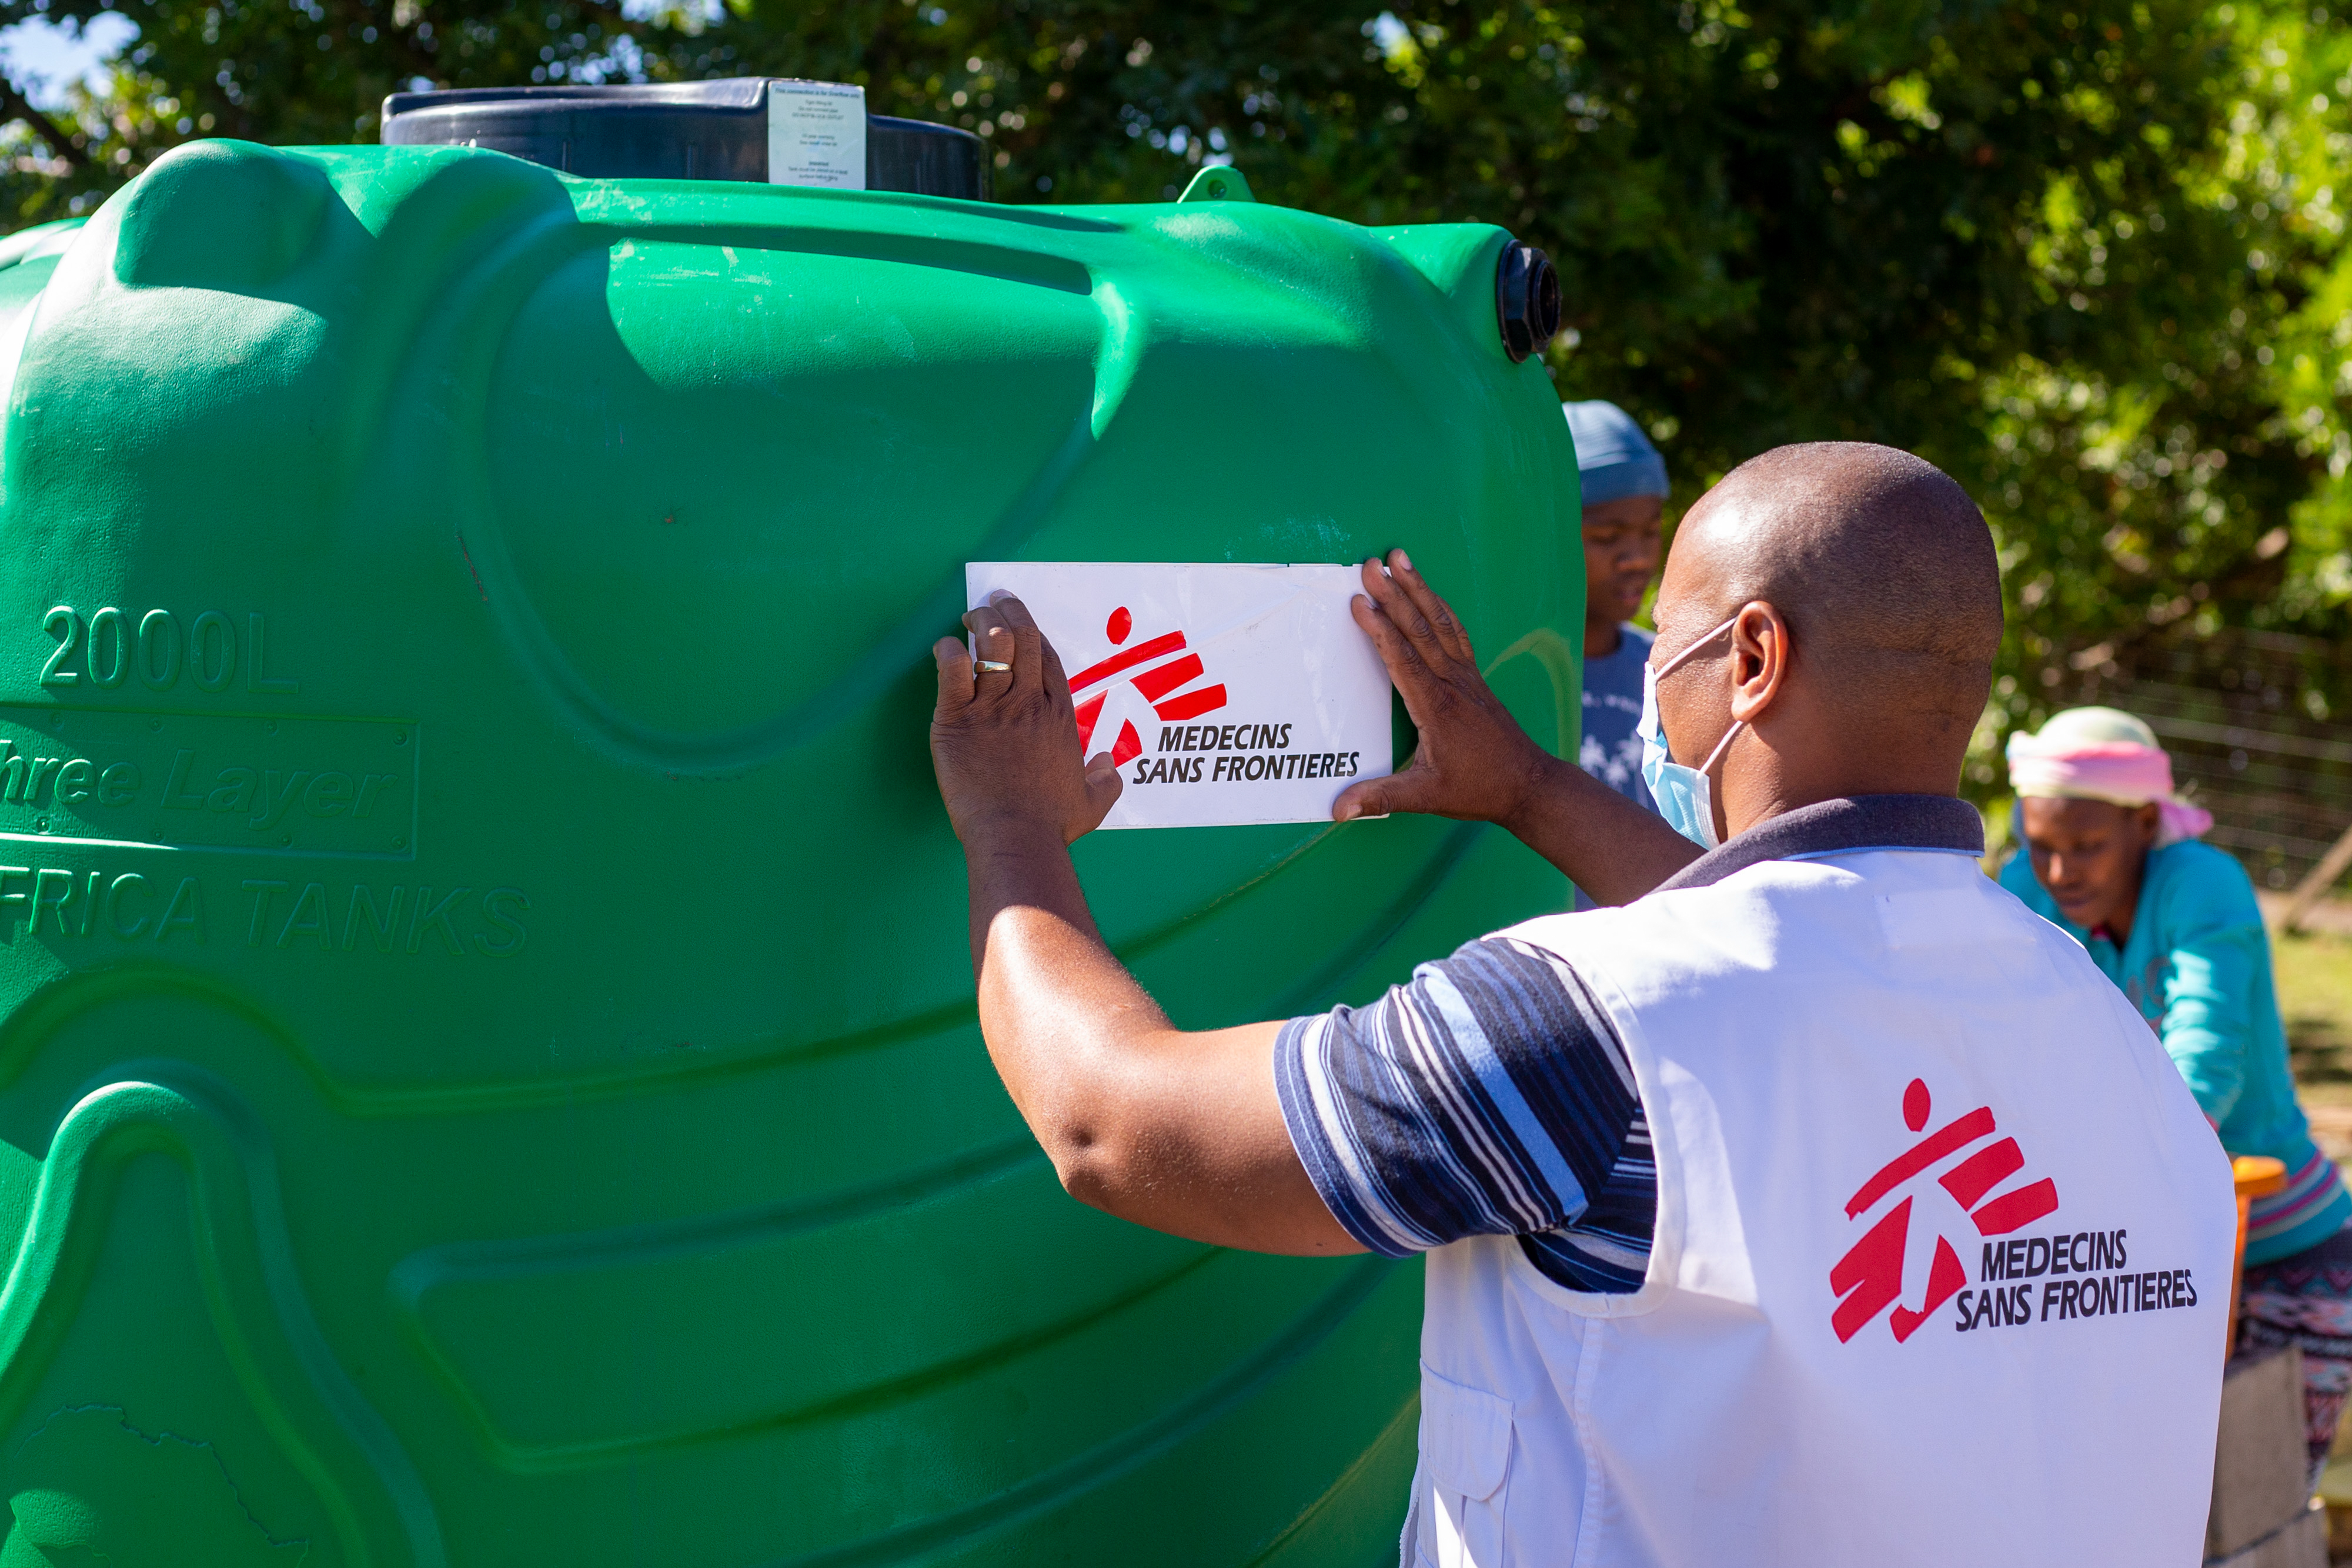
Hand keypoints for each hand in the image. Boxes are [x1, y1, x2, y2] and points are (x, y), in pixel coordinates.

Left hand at [931, 592, 1123, 845]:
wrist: (1015, 838)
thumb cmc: (1050, 825)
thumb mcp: (1093, 802)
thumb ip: (1105, 780)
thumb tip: (1108, 764)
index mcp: (1058, 715)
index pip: (1049, 657)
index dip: (1033, 632)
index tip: (1020, 622)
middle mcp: (1029, 703)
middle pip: (1024, 637)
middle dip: (1008, 610)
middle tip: (993, 600)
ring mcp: (994, 708)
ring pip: (991, 643)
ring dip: (980, 620)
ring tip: (970, 614)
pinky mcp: (958, 719)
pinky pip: (952, 669)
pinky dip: (947, 651)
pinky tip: (945, 648)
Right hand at [1332, 550, 1561, 828]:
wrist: (1528, 783)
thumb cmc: (1478, 788)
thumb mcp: (1427, 797)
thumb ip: (1382, 797)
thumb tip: (1338, 809)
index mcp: (1436, 707)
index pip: (1402, 659)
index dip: (1379, 628)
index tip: (1359, 601)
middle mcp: (1452, 683)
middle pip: (1419, 628)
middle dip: (1394, 593)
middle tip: (1370, 563)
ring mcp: (1466, 676)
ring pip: (1439, 621)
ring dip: (1418, 587)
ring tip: (1399, 556)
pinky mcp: (1474, 676)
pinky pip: (1456, 631)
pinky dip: (1439, 605)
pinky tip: (1428, 590)